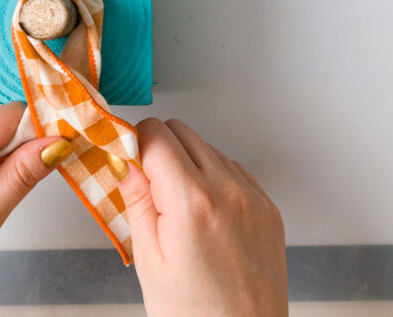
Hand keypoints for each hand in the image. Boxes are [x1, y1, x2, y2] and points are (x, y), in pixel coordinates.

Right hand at [118, 118, 287, 316]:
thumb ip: (136, 200)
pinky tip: (203, 214)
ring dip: (187, 164)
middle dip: (158, 150)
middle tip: (147, 187)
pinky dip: (214, 180)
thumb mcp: (149, 260)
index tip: (125, 161)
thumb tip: (123, 162)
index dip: (134, 144)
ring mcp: (253, 199)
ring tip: (177, 210)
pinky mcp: (268, 209)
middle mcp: (229, 191)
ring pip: (209, 148)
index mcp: (192, 202)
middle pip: (182, 132)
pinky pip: (235, 171)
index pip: (156, 134)